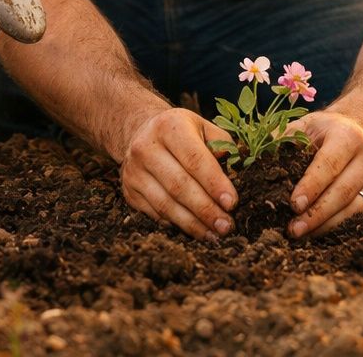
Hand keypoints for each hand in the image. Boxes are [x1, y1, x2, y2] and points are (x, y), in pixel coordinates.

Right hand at [117, 107, 237, 240]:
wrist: (141, 133)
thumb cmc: (182, 133)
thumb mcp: (203, 127)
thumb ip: (222, 145)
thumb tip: (235, 170)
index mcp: (170, 127)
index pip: (194, 160)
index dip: (214, 183)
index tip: (232, 203)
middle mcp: (146, 148)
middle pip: (179, 186)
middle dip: (206, 209)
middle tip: (226, 225)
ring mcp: (133, 171)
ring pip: (166, 204)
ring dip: (193, 224)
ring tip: (215, 234)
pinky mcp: (128, 191)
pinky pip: (156, 214)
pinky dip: (177, 225)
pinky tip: (196, 231)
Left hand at [287, 111, 362, 237]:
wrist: (358, 132)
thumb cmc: (324, 132)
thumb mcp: (305, 126)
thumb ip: (281, 140)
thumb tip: (248, 157)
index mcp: (348, 137)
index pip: (328, 165)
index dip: (311, 186)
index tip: (293, 204)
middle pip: (342, 191)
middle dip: (316, 213)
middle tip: (292, 229)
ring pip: (352, 209)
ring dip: (324, 225)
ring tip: (299, 234)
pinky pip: (356, 216)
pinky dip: (335, 226)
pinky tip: (315, 233)